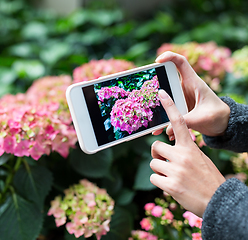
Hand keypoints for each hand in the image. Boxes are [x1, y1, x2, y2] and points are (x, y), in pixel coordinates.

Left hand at [150, 89, 225, 216]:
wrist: (218, 201)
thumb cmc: (208, 179)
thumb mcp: (200, 159)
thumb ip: (185, 151)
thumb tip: (167, 150)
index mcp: (191, 147)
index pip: (179, 122)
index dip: (169, 107)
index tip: (161, 93)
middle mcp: (182, 156)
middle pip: (155, 146)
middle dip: (158, 155)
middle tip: (166, 162)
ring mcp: (176, 171)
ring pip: (153, 163)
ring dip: (159, 171)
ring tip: (173, 177)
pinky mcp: (170, 185)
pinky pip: (153, 178)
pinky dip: (159, 182)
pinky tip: (171, 186)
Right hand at [152, 51, 229, 139]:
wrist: (222, 125)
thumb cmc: (217, 116)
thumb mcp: (201, 118)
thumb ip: (184, 122)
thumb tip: (167, 129)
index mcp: (193, 82)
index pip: (180, 62)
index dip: (169, 57)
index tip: (158, 60)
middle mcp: (185, 87)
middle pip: (166, 80)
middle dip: (154, 83)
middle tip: (144, 90)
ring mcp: (180, 97)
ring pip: (164, 97)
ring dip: (157, 106)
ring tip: (150, 114)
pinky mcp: (179, 108)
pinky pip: (167, 111)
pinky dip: (163, 119)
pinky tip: (160, 129)